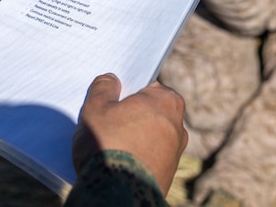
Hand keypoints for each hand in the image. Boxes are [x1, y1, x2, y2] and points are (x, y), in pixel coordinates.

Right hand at [72, 74, 187, 192]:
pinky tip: (116, 162)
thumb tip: (111, 80)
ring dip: (132, 138)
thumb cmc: (109, 144)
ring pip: (148, 136)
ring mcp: (175, 153)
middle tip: (105, 122)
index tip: (110, 100)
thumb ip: (104, 88)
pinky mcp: (167, 176)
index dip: (126, 92)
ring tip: (107, 145)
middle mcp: (178, 126)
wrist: (119, 193)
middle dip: (129, 116)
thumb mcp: (97, 108)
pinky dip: (135, 158)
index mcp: (167, 101)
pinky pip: (148, 158)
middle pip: (147, 112)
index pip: (146, 87)